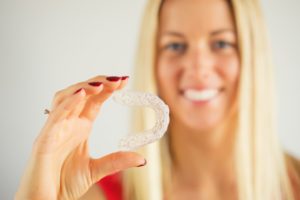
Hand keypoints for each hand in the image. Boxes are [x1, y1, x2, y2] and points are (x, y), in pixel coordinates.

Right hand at [15, 76, 145, 199]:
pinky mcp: (45, 138)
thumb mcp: (96, 170)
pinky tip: (82, 94)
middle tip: (119, 80)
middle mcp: (68, 123)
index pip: (95, 101)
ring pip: (66, 97)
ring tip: (102, 85)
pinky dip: (68, 102)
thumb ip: (116, 161)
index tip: (125, 81)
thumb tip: (142, 159)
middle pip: (82, 94)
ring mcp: (56, 128)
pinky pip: (55, 115)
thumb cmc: (64, 183)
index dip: (108, 89)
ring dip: (83, 88)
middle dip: (100, 83)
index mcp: (80, 127)